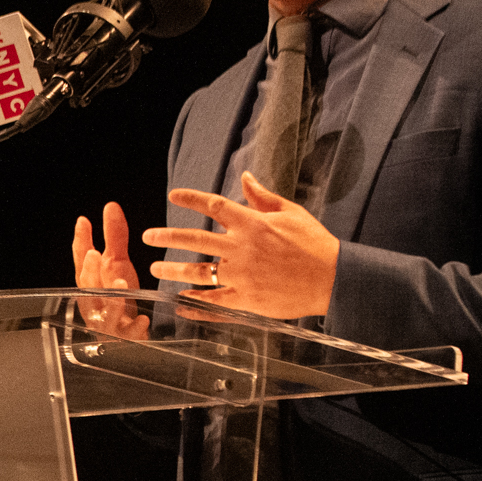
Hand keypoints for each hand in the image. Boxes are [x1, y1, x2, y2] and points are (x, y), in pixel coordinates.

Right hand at [70, 202, 151, 338]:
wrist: (127, 338)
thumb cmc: (118, 300)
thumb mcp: (118, 265)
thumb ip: (114, 237)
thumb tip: (110, 206)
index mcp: (92, 282)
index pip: (82, 261)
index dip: (81, 242)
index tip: (83, 222)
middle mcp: (95, 302)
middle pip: (89, 287)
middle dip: (90, 271)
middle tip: (94, 254)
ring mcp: (108, 322)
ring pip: (106, 311)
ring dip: (112, 299)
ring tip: (119, 284)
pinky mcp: (124, 337)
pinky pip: (128, 333)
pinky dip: (135, 327)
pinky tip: (143, 319)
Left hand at [144, 172, 338, 320]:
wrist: (333, 278)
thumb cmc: (314, 243)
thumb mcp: (290, 213)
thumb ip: (263, 197)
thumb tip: (245, 178)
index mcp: (253, 224)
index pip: (214, 205)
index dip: (191, 198)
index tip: (173, 195)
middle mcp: (242, 248)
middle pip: (195, 239)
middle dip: (167, 236)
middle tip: (148, 235)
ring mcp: (242, 275)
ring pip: (198, 271)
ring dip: (173, 269)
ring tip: (155, 268)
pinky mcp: (247, 299)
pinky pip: (214, 301)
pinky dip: (195, 303)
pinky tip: (179, 302)